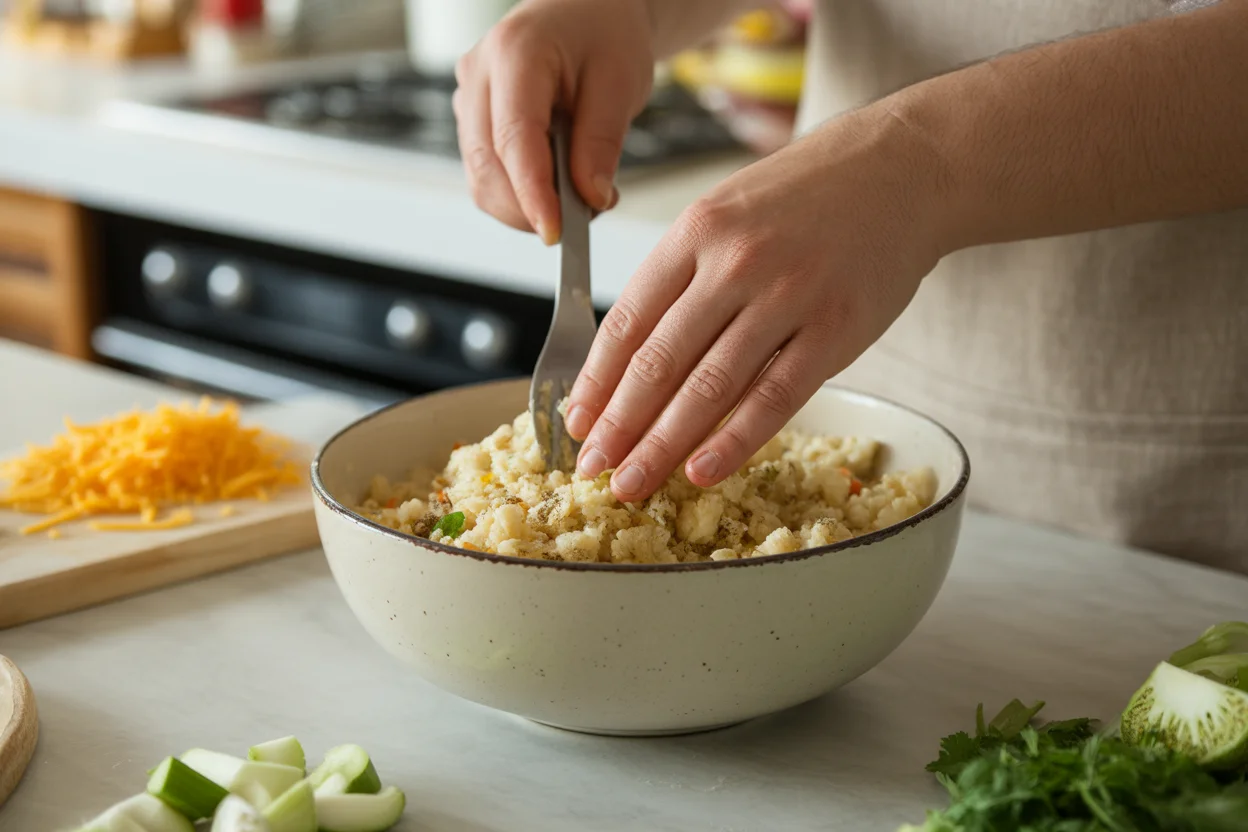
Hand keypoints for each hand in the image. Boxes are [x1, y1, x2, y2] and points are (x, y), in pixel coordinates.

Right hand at [452, 0, 654, 243]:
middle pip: (487, 167)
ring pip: (481, 179)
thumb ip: (601, 142)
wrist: (589, 14)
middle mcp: (478, 74)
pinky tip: (555, 185)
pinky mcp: (472, 120)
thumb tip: (590, 198)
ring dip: (526, 205)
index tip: (555, 232)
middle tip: (587, 215)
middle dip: (531, 208)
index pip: (514, 139)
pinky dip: (520, 195)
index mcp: (515, 53)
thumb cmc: (605, 36)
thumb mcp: (620, 83)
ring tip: (578, 193)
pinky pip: (486, 175)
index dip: (532, 194)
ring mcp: (468, 98)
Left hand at [563, 107, 951, 501]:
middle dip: (618, 425)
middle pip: (660, 361)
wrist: (903, 169)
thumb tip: (633, 357)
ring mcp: (788, 296)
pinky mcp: (836, 330)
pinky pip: (775, 397)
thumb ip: (682, 275)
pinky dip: (733, 441)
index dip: (597, 380)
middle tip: (592, 470)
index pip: (629, 320)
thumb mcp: (727, 211)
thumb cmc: (808, 195)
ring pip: (709, 387)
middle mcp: (735, 263)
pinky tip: (700, 472)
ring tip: (632, 484)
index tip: (577, 421)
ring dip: (662, 445)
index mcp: (697, 231)